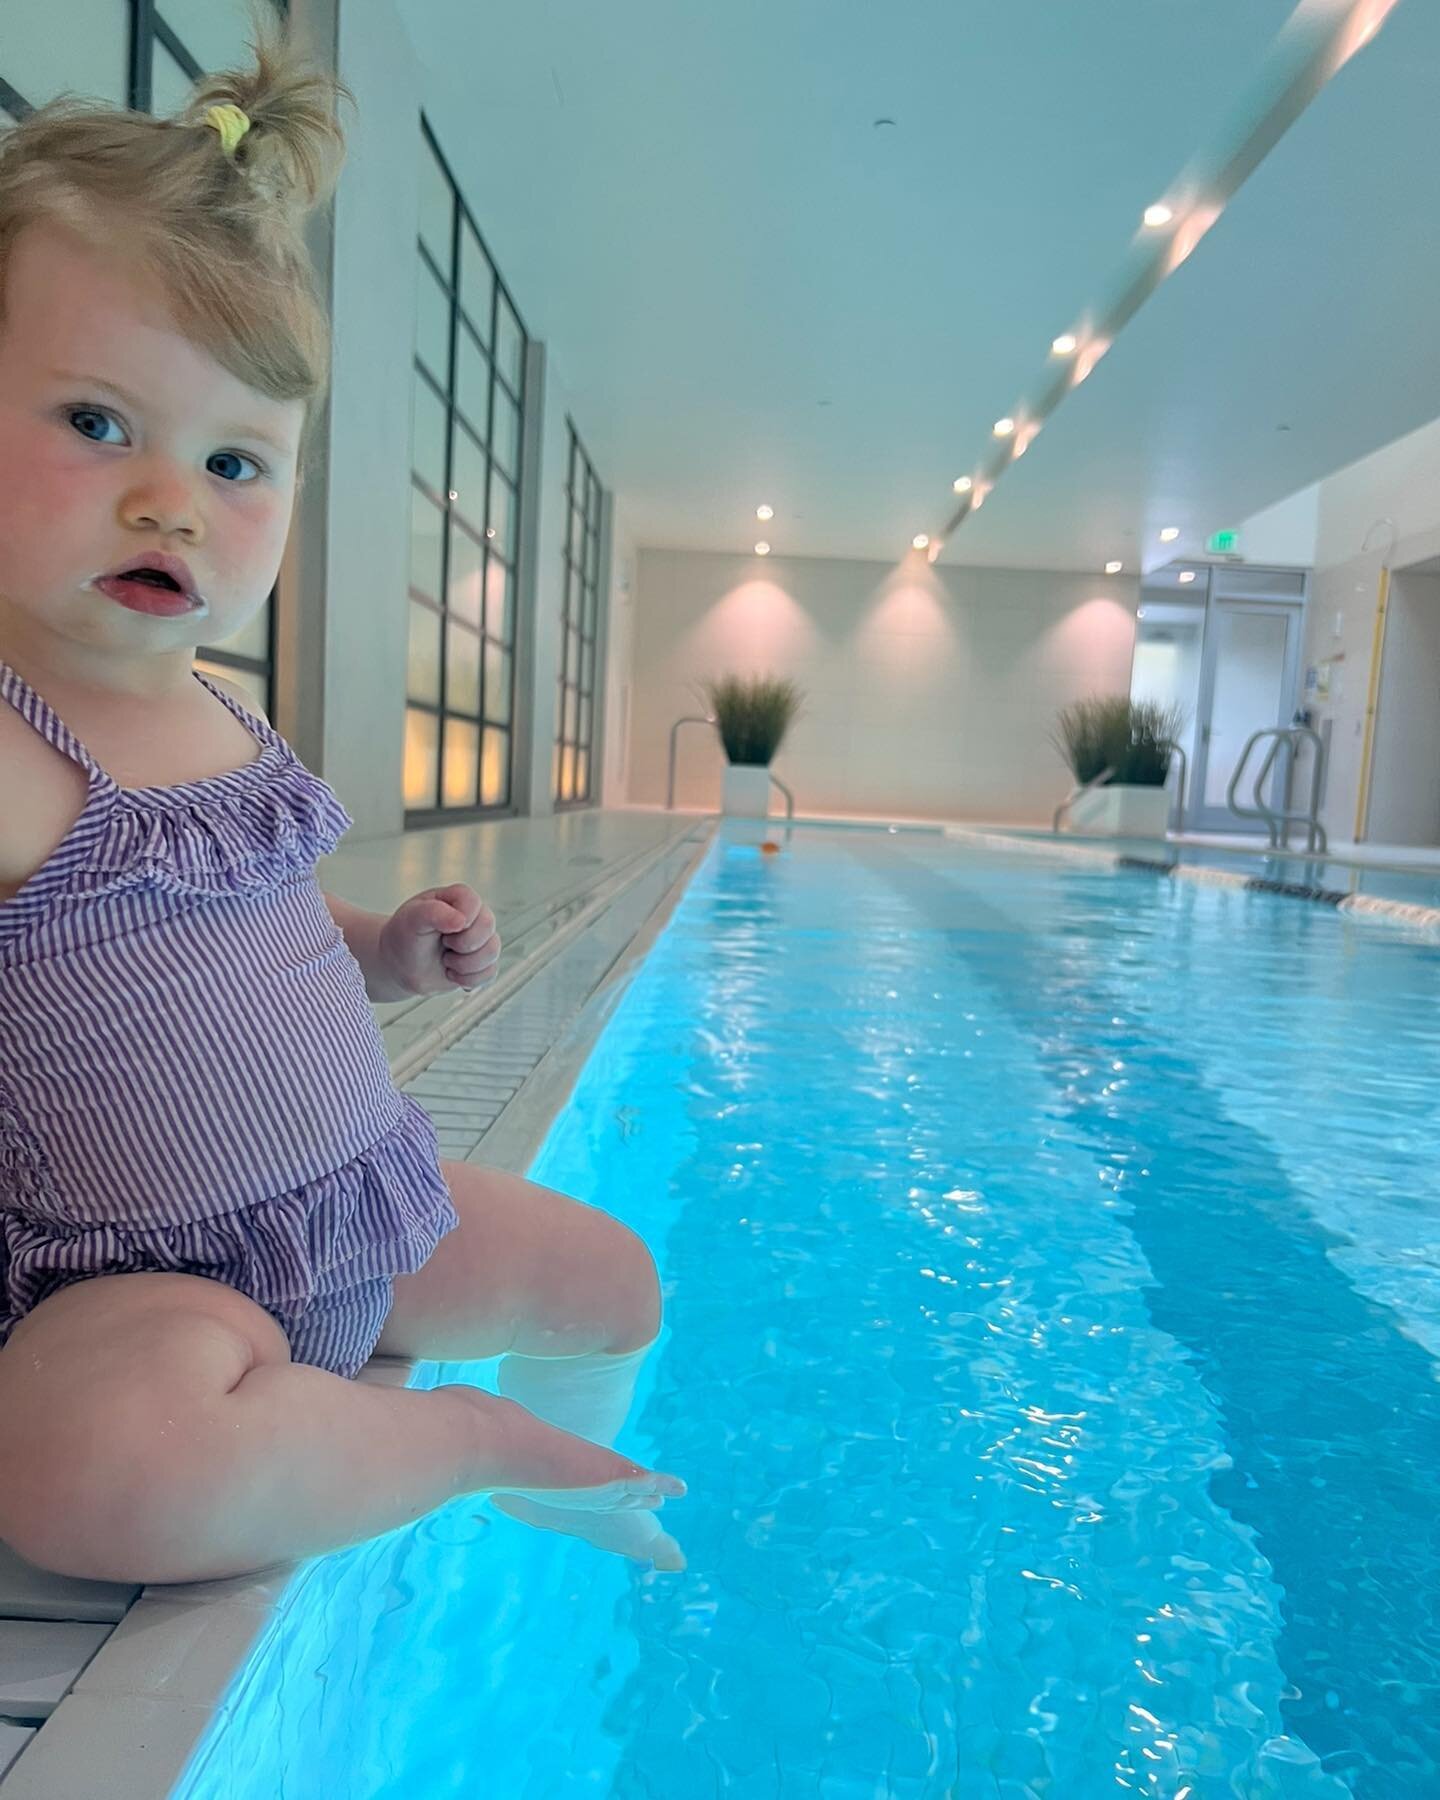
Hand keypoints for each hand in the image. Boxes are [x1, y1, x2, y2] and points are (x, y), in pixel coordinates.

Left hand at [377, 885, 500, 996]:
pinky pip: (491, 973)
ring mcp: (481, 940)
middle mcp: (474, 916)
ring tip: (446, 961)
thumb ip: (433, 912)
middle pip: (488, 926)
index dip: (461, 920)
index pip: (473, 902)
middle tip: (443, 945)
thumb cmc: (404, 937)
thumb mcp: (411, 919)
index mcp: (458, 898)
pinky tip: (452, 973)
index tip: (441, 931)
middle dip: (461, 944)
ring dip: (463, 964)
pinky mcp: (483, 962)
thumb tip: (461, 920)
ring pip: (492, 952)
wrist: (401, 966)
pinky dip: (468, 979)